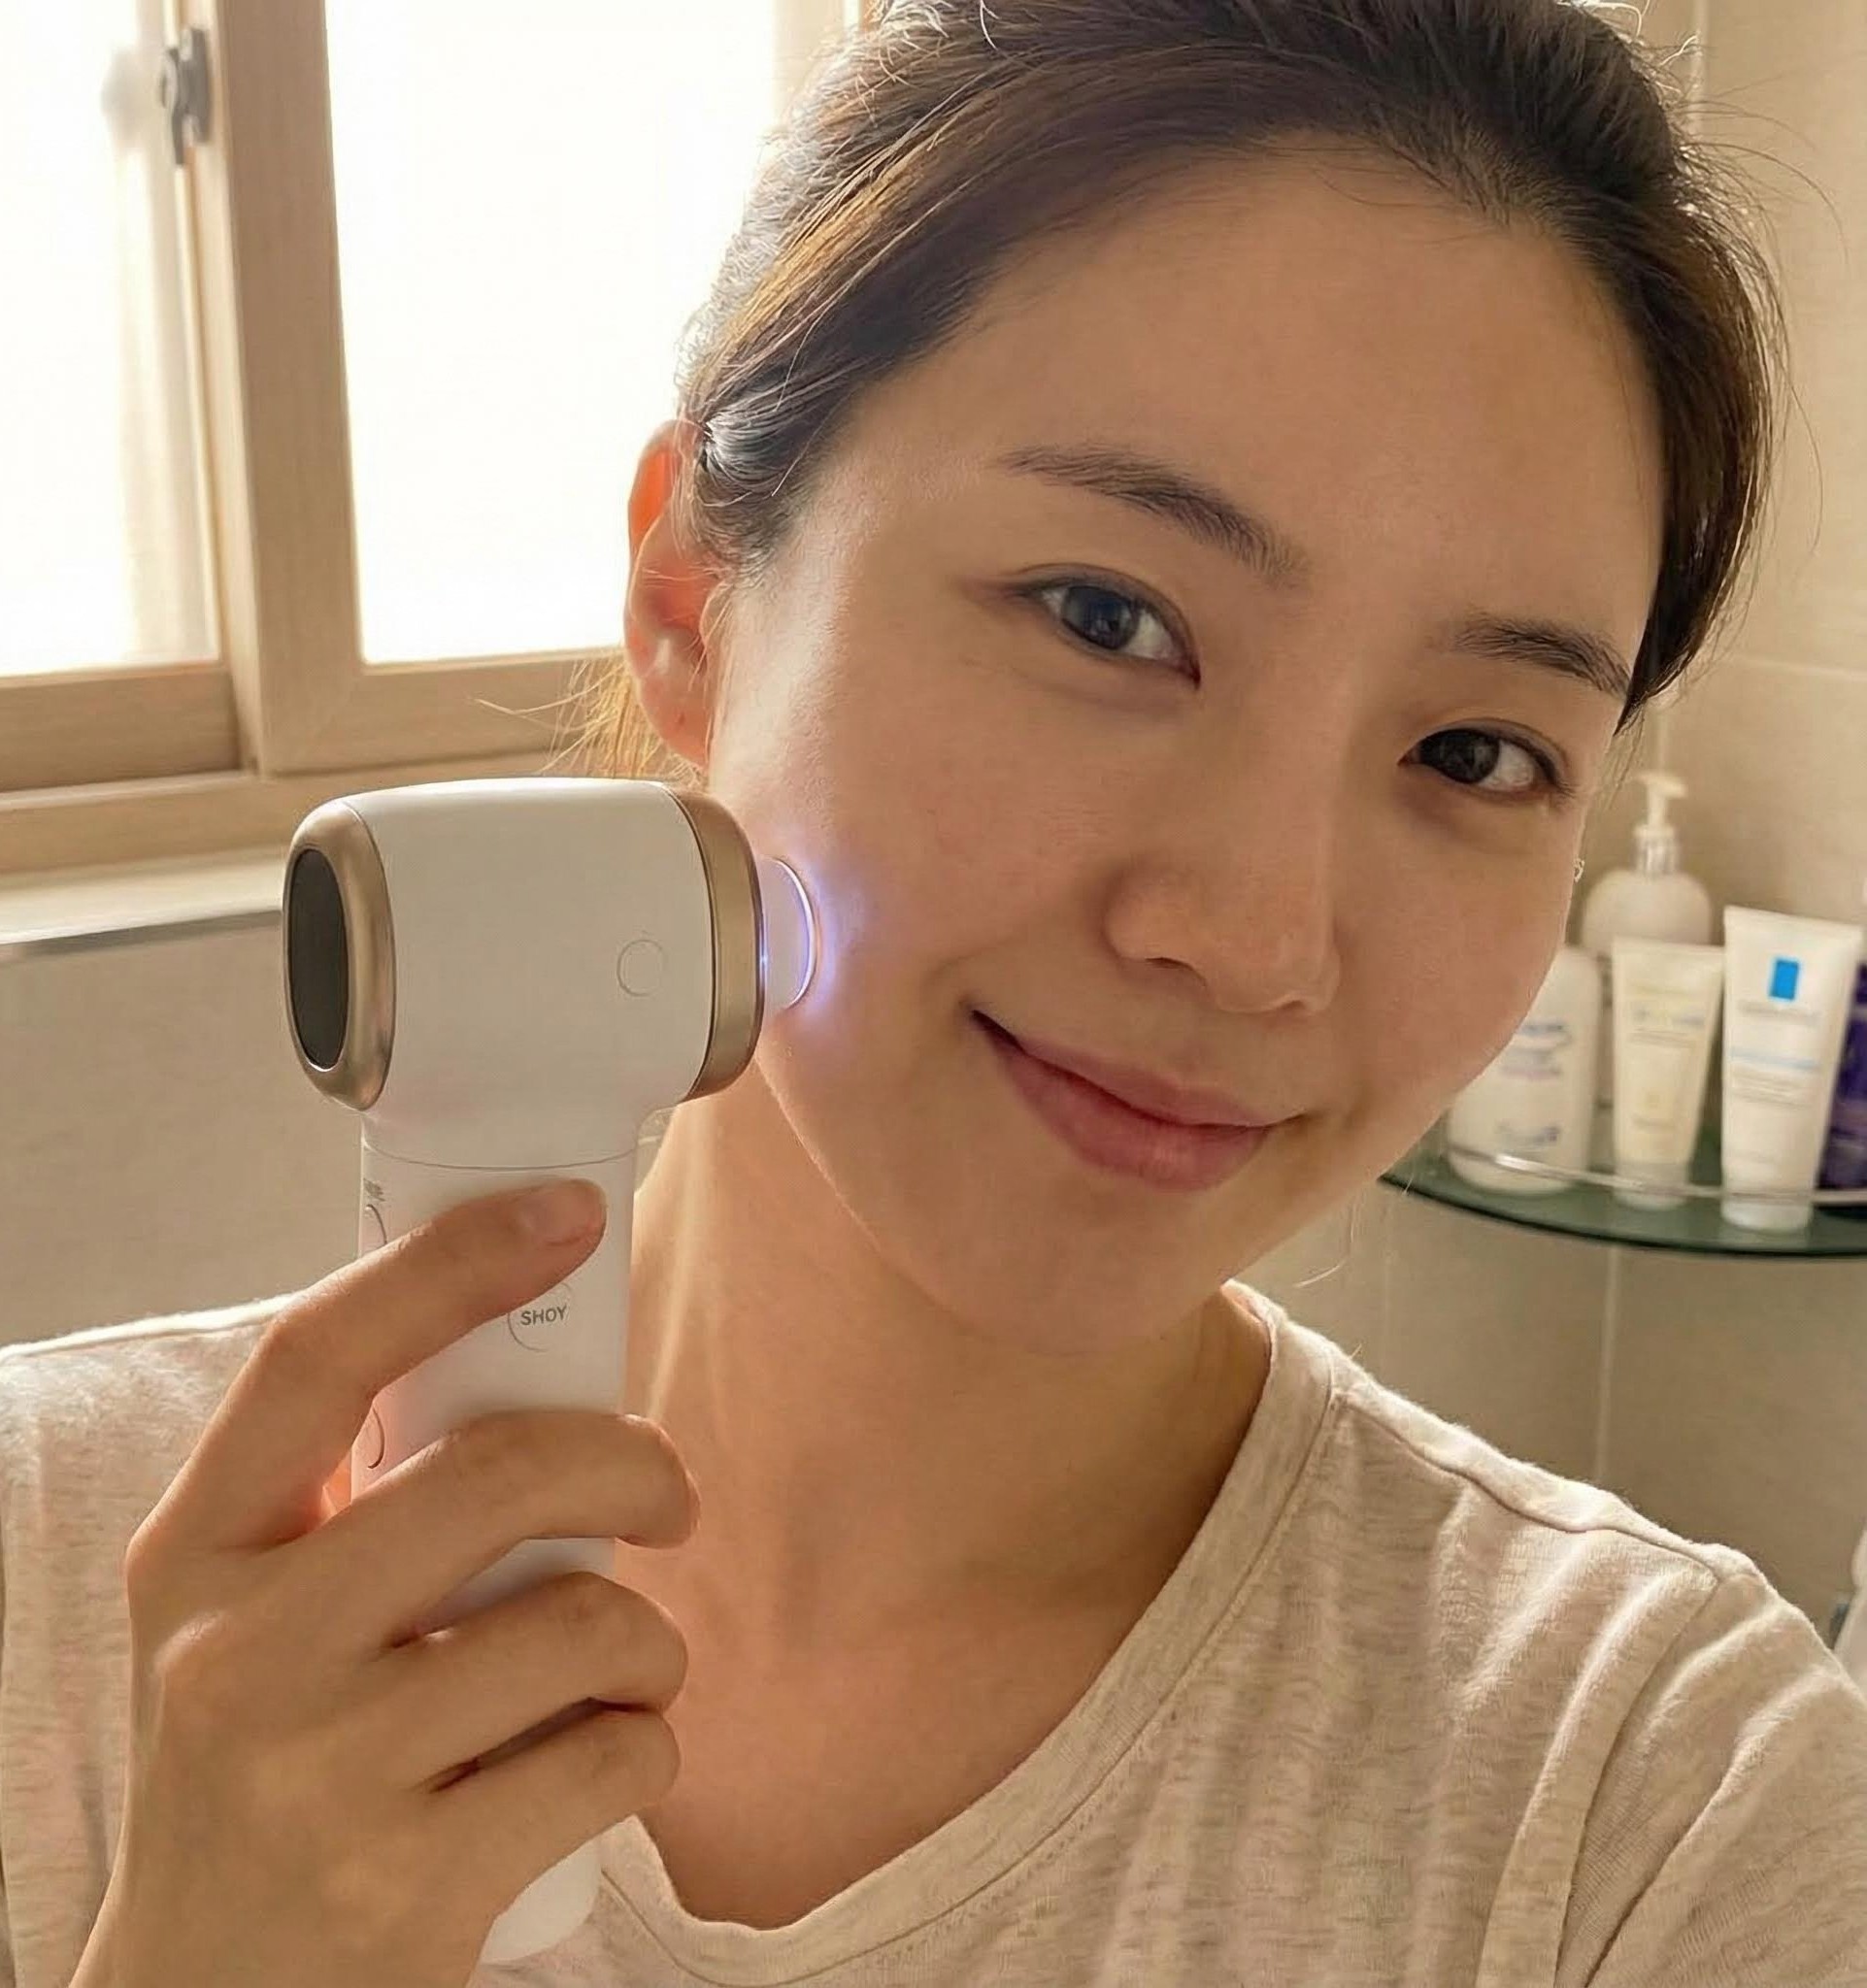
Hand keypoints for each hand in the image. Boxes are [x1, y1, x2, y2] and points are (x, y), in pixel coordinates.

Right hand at [78, 1180, 695, 1987]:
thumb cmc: (261, 1769)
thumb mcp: (249, 1620)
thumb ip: (348, 1503)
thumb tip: (529, 1357)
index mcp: (198, 1554)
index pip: (317, 1359)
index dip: (450, 1267)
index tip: (565, 1214)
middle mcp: (238, 1652)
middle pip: (494, 1475)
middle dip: (631, 1462)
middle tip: (668, 1495)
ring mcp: (318, 1774)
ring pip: (583, 1624)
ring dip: (646, 1642)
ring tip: (616, 1676)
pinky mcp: (407, 1886)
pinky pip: (613, 1759)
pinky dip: (646, 1749)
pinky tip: (597, 1767)